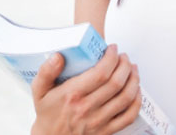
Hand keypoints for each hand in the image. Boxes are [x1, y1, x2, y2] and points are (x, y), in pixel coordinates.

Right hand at [29, 44, 143, 134]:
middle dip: (124, 65)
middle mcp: (87, 108)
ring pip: (125, 98)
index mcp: (73, 95)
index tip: (112, 49)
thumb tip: (58, 56)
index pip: (100, 73)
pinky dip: (136, 102)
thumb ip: (46, 71)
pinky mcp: (106, 130)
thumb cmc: (48, 114)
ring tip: (132, 69)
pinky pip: (128, 116)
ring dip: (133, 80)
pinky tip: (136, 91)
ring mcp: (99, 121)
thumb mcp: (39, 90)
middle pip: (116, 83)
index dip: (111, 58)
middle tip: (124, 57)